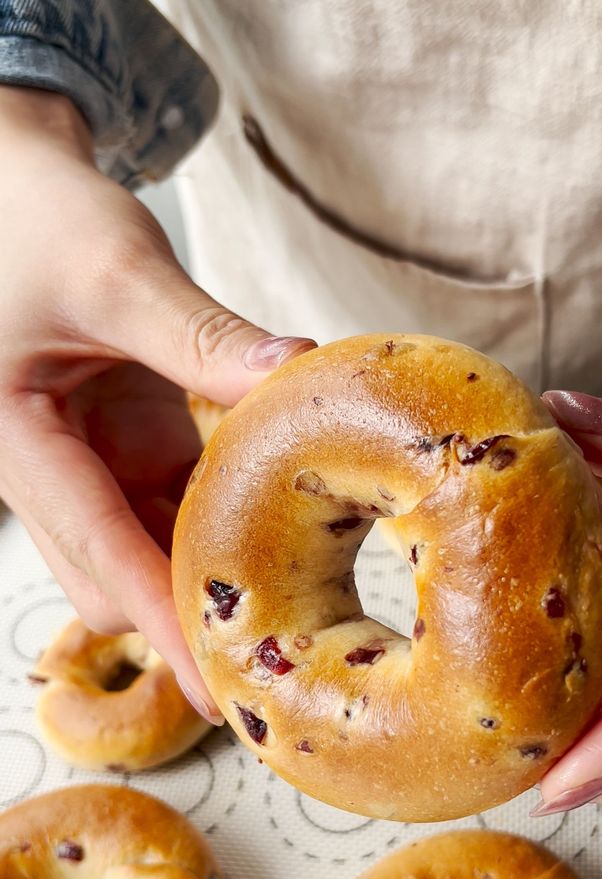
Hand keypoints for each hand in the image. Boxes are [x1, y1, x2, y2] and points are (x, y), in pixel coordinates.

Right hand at [0, 87, 314, 721]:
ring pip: (143, 554)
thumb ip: (199, 332)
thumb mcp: (113, 269)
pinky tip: (279, 531)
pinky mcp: (125, 449)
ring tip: (289, 613)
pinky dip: (217, 523)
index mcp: (17, 445)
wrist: (13, 194)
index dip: (158, 622)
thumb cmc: (36, 221)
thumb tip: (295, 373)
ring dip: (203, 576)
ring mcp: (88, 466)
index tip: (216, 685)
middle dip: (181, 619)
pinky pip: (171, 510)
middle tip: (267, 661)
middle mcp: (48, 473)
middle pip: (113, 578)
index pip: (96, 551)